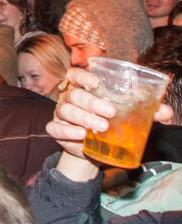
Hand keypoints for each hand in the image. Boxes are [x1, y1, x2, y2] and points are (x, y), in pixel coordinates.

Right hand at [48, 67, 173, 179]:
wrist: (96, 149)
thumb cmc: (110, 123)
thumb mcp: (127, 115)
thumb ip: (145, 111)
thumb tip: (167, 111)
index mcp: (83, 88)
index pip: (75, 75)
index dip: (83, 76)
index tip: (97, 83)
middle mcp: (68, 98)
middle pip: (73, 94)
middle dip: (91, 102)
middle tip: (111, 112)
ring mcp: (61, 114)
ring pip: (65, 110)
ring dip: (83, 117)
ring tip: (102, 127)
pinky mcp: (57, 130)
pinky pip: (55, 128)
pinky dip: (66, 130)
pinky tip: (80, 134)